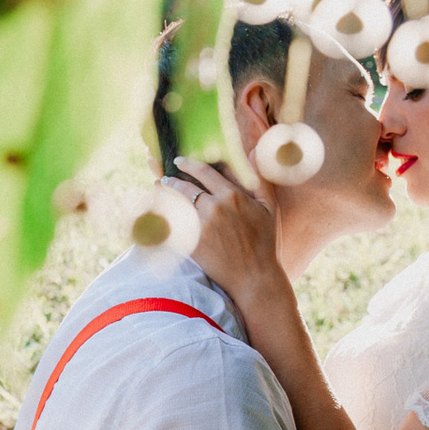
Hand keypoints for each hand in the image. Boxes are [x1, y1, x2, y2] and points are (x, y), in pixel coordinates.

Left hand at [161, 158, 285, 309]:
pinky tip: (160, 212)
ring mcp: (201, 226)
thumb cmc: (264, 242)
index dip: (189, 164)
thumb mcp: (268, 208)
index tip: (180, 161)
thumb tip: (252, 153)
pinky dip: (164, 216)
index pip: (204, 172)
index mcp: (232, 196)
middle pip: (185, 187)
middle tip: (165, 178)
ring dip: (166, 196)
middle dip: (172, 180)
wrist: (254, 276)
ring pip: (176, 204)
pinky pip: (173, 225)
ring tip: (159, 191)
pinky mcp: (192, 243)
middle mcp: (214, 207)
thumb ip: (258, 179)